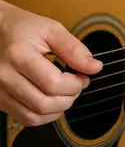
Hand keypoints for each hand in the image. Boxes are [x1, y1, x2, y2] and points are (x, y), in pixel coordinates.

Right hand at [0, 0, 102, 126]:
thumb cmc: (21, 27)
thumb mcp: (50, 29)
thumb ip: (74, 49)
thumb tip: (94, 67)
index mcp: (17, 55)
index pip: (52, 83)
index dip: (75, 84)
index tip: (83, 76)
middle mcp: (4, 76)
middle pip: (43, 103)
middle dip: (69, 97)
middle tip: (77, 84)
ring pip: (34, 116)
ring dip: (58, 109)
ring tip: (66, 93)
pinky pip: (25, 118)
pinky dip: (44, 115)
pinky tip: (52, 101)